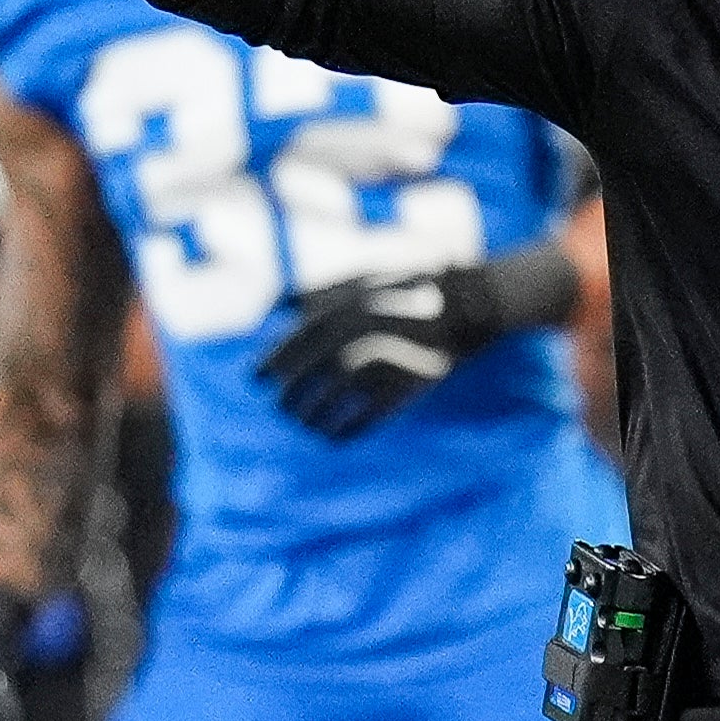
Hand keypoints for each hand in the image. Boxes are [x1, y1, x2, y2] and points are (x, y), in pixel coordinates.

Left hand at [257, 265, 508, 439]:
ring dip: (313, 416)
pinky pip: (367, 418)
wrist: (465, 306)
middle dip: (290, 394)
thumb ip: (317, 293)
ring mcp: (384, 361)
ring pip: (335, 398)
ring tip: (303, 424)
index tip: (255, 379)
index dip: (272, 361)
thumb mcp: (358, 281)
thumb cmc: (404, 292)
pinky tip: (333, 439)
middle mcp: (361, 334)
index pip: (298, 340)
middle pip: (312, 373)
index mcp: (347, 307)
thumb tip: (276, 307)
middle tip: (280, 408)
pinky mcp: (407, 386)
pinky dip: (346, 431)